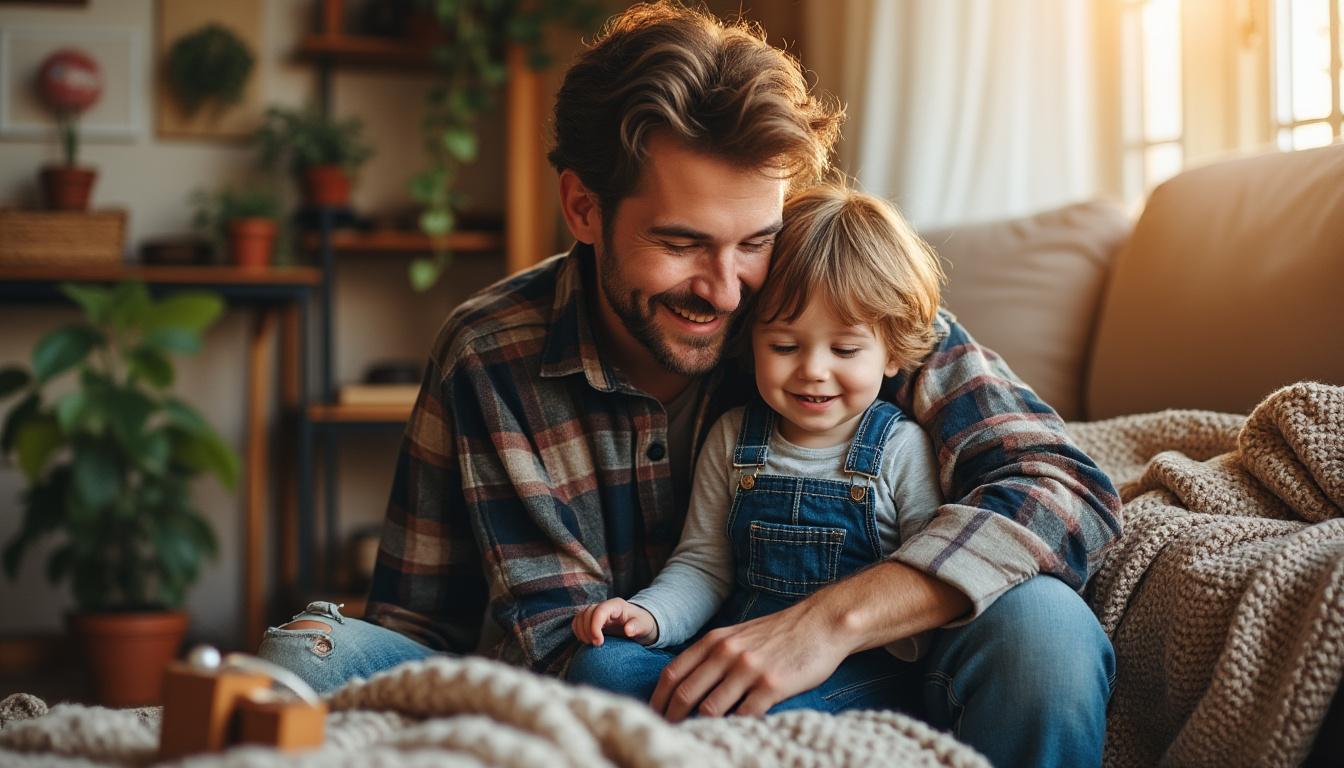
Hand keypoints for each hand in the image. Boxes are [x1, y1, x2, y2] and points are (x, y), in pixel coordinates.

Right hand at [572, 598, 657, 645]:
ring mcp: (597, 612)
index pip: (599, 611)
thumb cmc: (642, 624)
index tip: (599, 642)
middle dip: (588, 631)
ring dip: (581, 631)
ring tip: (591, 643)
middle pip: (586, 613)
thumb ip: (637, 626)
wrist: (640, 625)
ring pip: (580, 617)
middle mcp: (604, 606)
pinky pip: (578, 622)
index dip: (594, 627)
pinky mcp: (592, 619)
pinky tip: (587, 641)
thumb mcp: (644, 625)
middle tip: (596, 645)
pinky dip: (579, 632)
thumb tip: (628, 630)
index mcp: (616, 605)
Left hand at [649, 601, 849, 720]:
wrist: (821, 623)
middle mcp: (727, 653)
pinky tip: (732, 734)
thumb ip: (713, 654)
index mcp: (715, 641)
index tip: (655, 717)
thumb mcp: (738, 634)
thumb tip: (686, 684)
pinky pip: (744, 715)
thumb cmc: (779, 633)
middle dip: (673, 719)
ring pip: (711, 708)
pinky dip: (735, 728)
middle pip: (685, 694)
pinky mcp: (772, 685)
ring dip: (701, 727)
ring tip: (698, 739)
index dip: (659, 700)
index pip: (672, 674)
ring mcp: (748, 670)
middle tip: (670, 734)